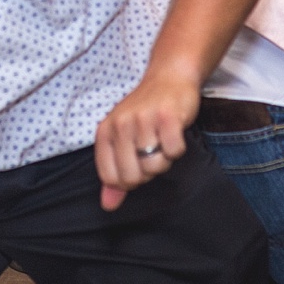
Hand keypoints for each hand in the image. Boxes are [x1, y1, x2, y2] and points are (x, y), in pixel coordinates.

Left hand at [94, 69, 200, 210]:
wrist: (169, 78)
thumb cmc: (144, 113)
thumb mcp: (122, 140)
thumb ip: (114, 174)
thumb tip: (108, 205)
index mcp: (105, 131)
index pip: (110, 177)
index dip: (128, 180)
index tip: (136, 164)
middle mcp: (121, 125)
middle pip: (133, 176)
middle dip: (148, 171)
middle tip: (152, 150)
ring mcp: (143, 120)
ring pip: (155, 166)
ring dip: (165, 158)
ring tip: (162, 139)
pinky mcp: (167, 117)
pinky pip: (175, 152)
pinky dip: (178, 148)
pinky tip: (174, 133)